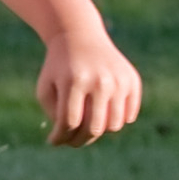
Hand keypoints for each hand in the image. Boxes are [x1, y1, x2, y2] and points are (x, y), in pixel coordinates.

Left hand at [36, 30, 142, 145]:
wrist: (80, 38)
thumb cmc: (58, 68)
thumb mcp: (46, 87)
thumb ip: (54, 114)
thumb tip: (69, 138)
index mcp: (74, 81)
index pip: (70, 122)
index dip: (61, 137)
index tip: (53, 141)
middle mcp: (100, 81)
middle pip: (94, 127)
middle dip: (80, 140)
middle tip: (71, 141)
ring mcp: (119, 81)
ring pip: (114, 125)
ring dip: (98, 132)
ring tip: (84, 127)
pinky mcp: (132, 81)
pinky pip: (128, 115)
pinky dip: (115, 121)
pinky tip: (101, 115)